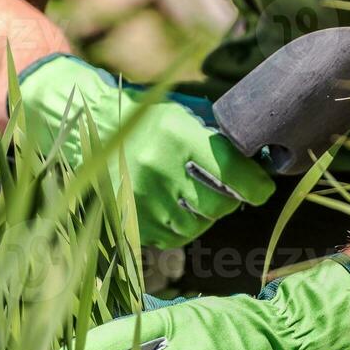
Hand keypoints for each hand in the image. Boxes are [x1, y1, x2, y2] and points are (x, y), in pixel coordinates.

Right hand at [13, 54, 274, 247]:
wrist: (86, 123)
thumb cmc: (142, 115)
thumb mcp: (182, 112)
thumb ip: (217, 133)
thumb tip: (259, 154)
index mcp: (178, 135)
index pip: (235, 175)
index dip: (258, 186)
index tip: (263, 188)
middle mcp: (160, 167)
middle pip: (218, 205)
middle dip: (232, 201)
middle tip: (232, 192)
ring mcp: (141, 196)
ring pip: (196, 225)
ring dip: (206, 216)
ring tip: (201, 198)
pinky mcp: (128, 216)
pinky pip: (170, 237)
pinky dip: (182, 228)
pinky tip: (179, 210)